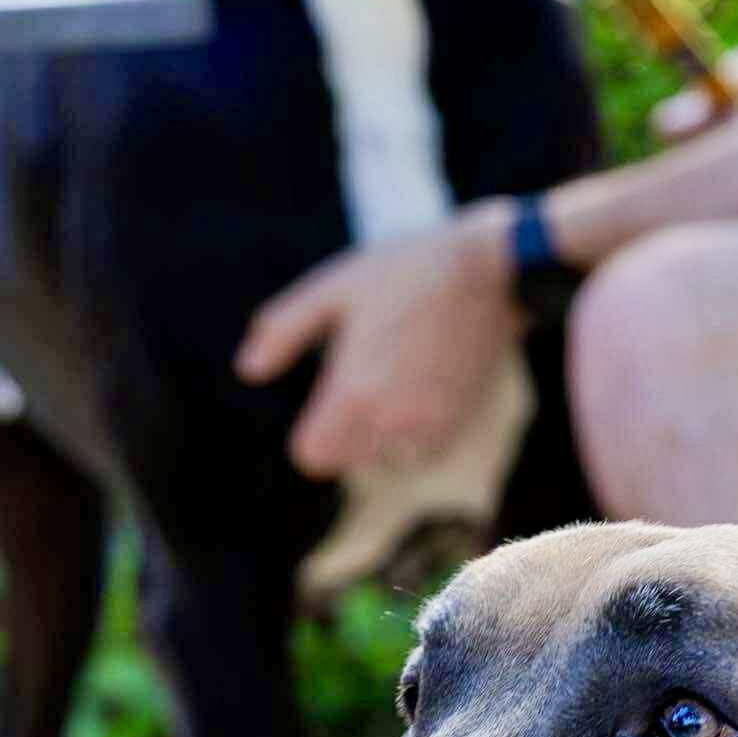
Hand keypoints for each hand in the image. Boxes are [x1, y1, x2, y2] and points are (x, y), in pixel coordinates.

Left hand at [236, 208, 518, 483]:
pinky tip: (415, 394)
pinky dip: (410, 437)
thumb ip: (283, 330)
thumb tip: (248, 369)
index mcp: (353, 390)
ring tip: (386, 388)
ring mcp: (426, 428)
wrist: (489, 275)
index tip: (316, 409)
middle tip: (351, 390)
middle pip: (344, 464)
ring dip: (376, 439)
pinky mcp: (454, 426)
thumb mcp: (334, 286)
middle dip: (339, 436)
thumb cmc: (407, 272)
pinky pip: (418, 455)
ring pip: (382, 462)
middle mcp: (390, 421)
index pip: (312, 456)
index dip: (307, 436)